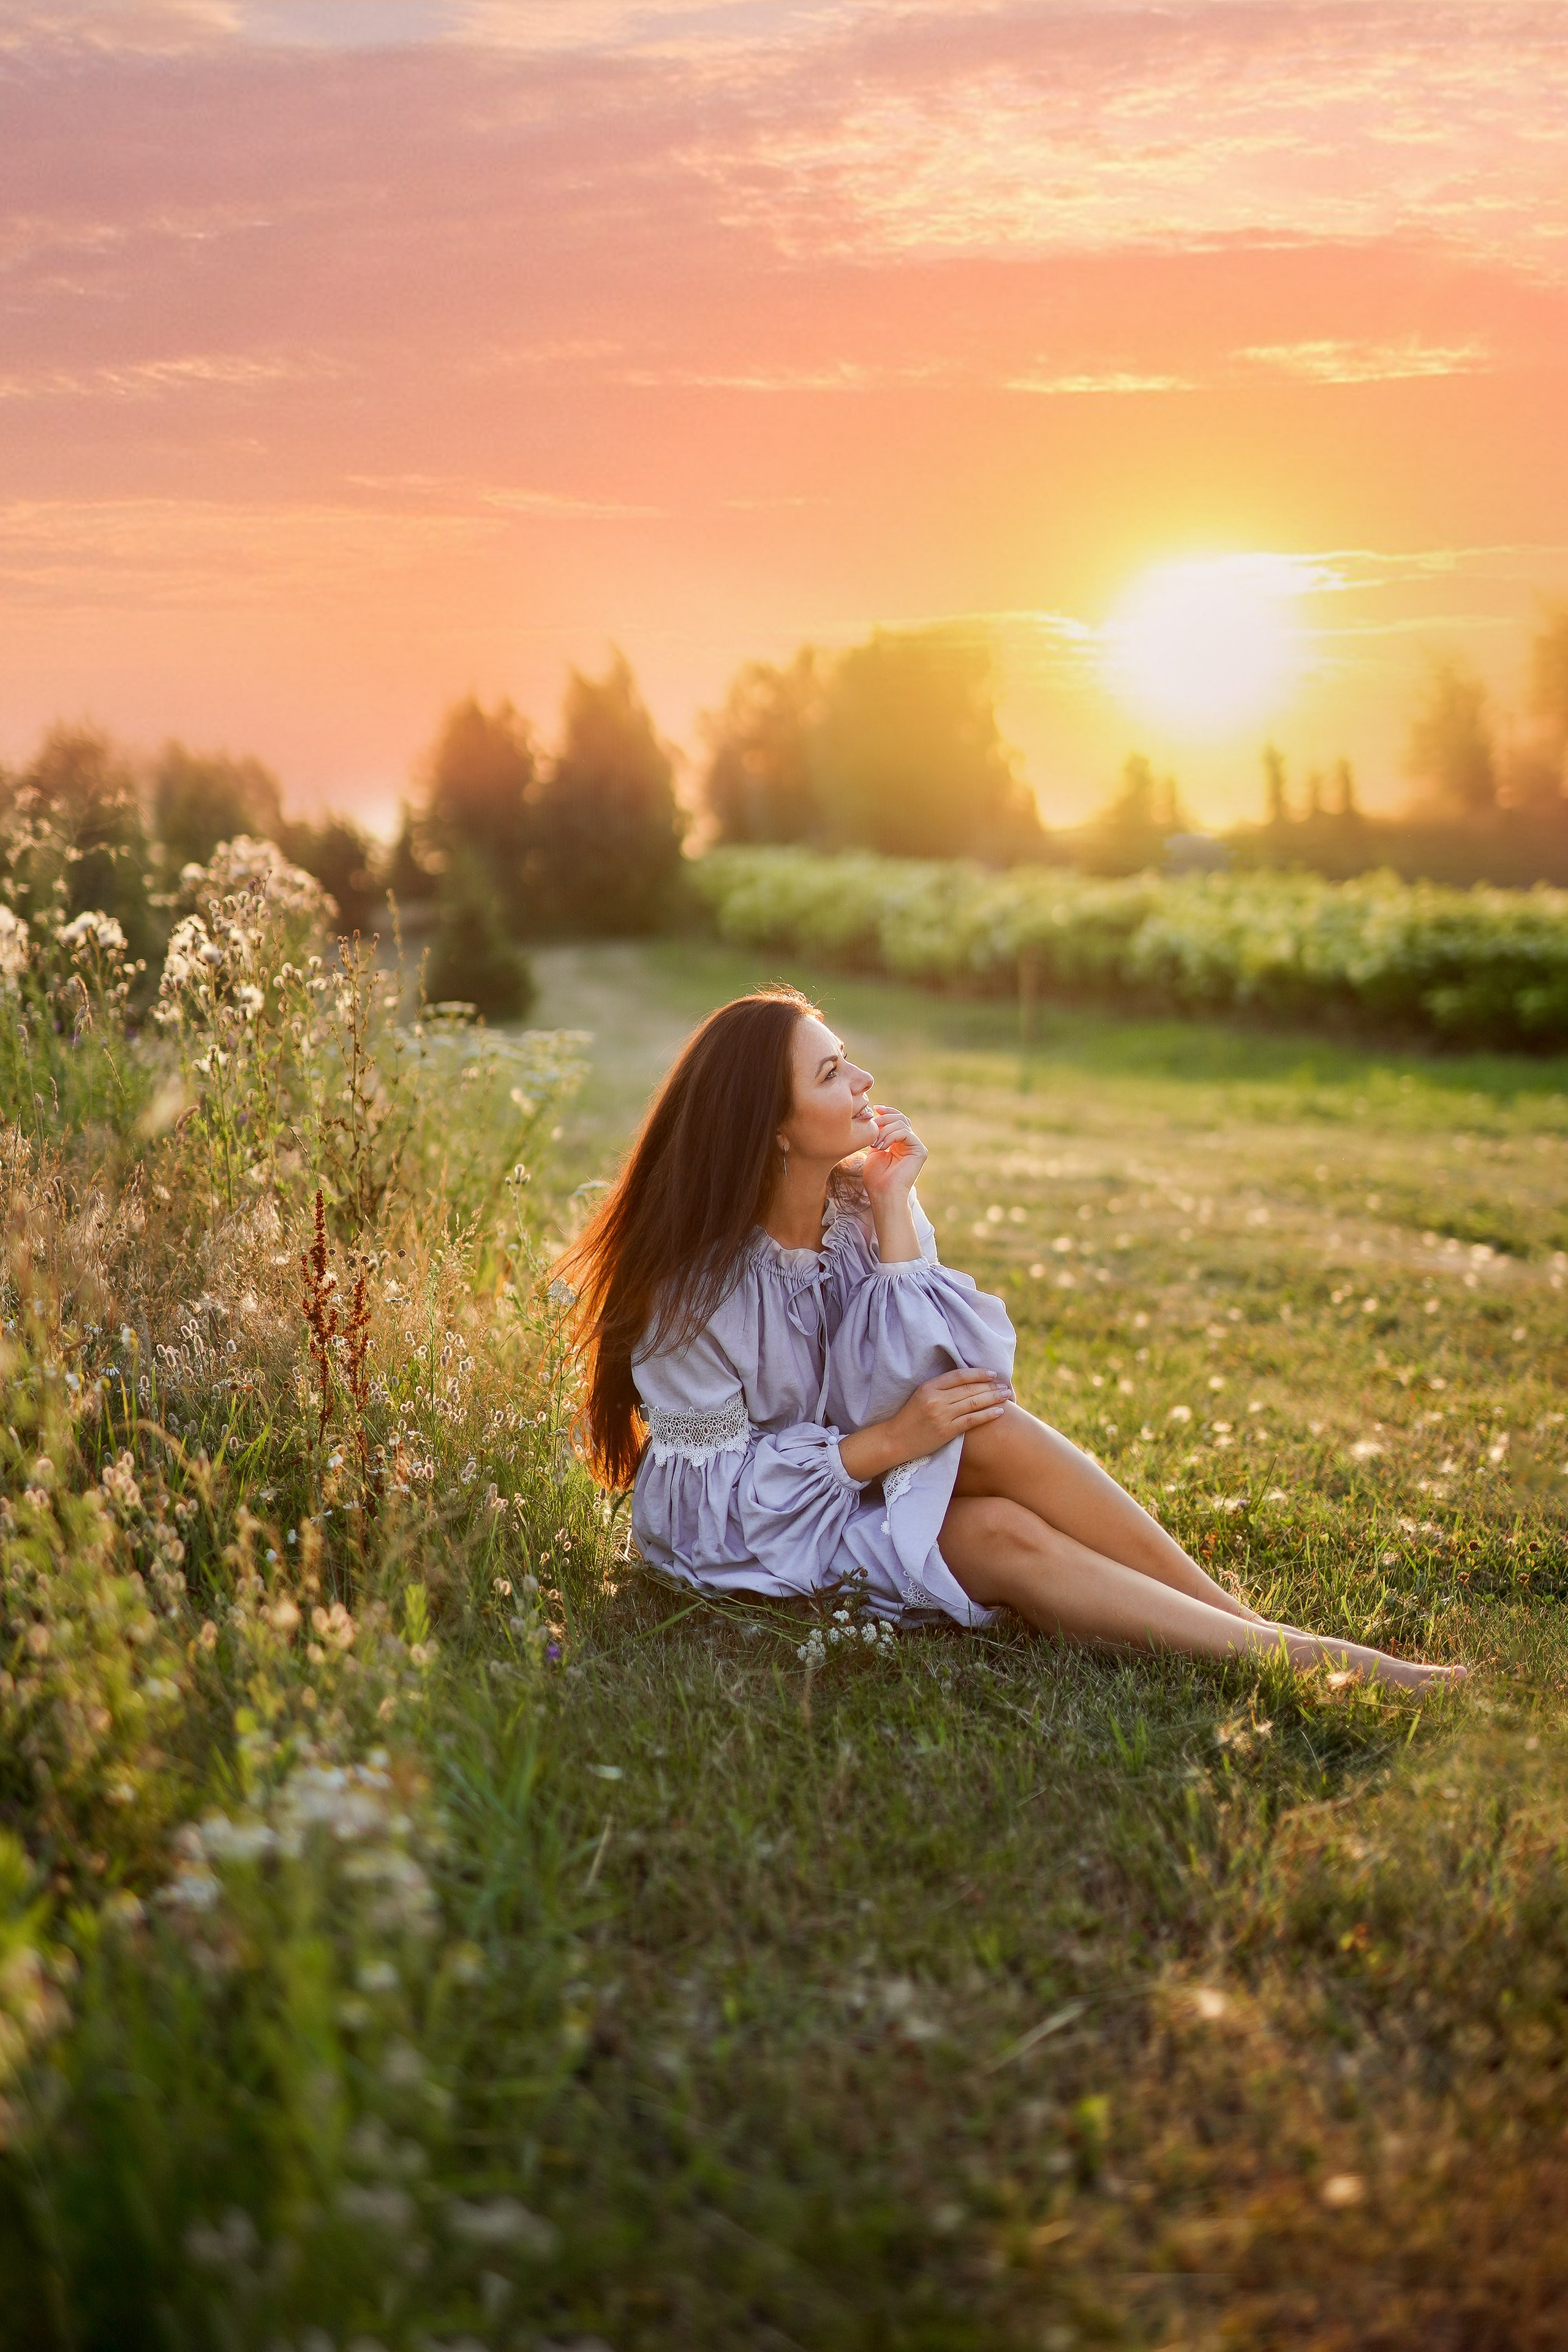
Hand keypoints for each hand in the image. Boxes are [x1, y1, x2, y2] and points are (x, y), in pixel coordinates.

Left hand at [861, 1105, 927, 1201]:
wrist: (883, 1193)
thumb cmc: (876, 1177)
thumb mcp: (874, 1150)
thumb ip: (878, 1135)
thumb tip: (877, 1118)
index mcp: (900, 1143)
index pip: (898, 1120)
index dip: (887, 1112)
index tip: (875, 1109)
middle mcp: (910, 1144)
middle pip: (901, 1118)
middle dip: (885, 1118)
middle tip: (873, 1126)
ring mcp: (916, 1147)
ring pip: (902, 1124)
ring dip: (885, 1130)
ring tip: (875, 1144)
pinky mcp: (920, 1151)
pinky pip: (906, 1133)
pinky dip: (891, 1135)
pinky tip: (882, 1146)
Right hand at [888, 1367, 1010, 1459]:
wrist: (895, 1440)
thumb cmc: (910, 1417)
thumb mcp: (921, 1395)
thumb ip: (941, 1388)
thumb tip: (968, 1382)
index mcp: (928, 1387)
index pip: (959, 1375)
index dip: (978, 1373)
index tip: (992, 1373)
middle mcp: (936, 1400)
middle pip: (969, 1389)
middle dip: (991, 1386)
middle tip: (1005, 1385)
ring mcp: (941, 1416)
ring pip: (974, 1403)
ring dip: (994, 1398)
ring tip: (1006, 1395)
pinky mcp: (946, 1432)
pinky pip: (972, 1420)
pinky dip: (988, 1415)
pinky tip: (999, 1411)